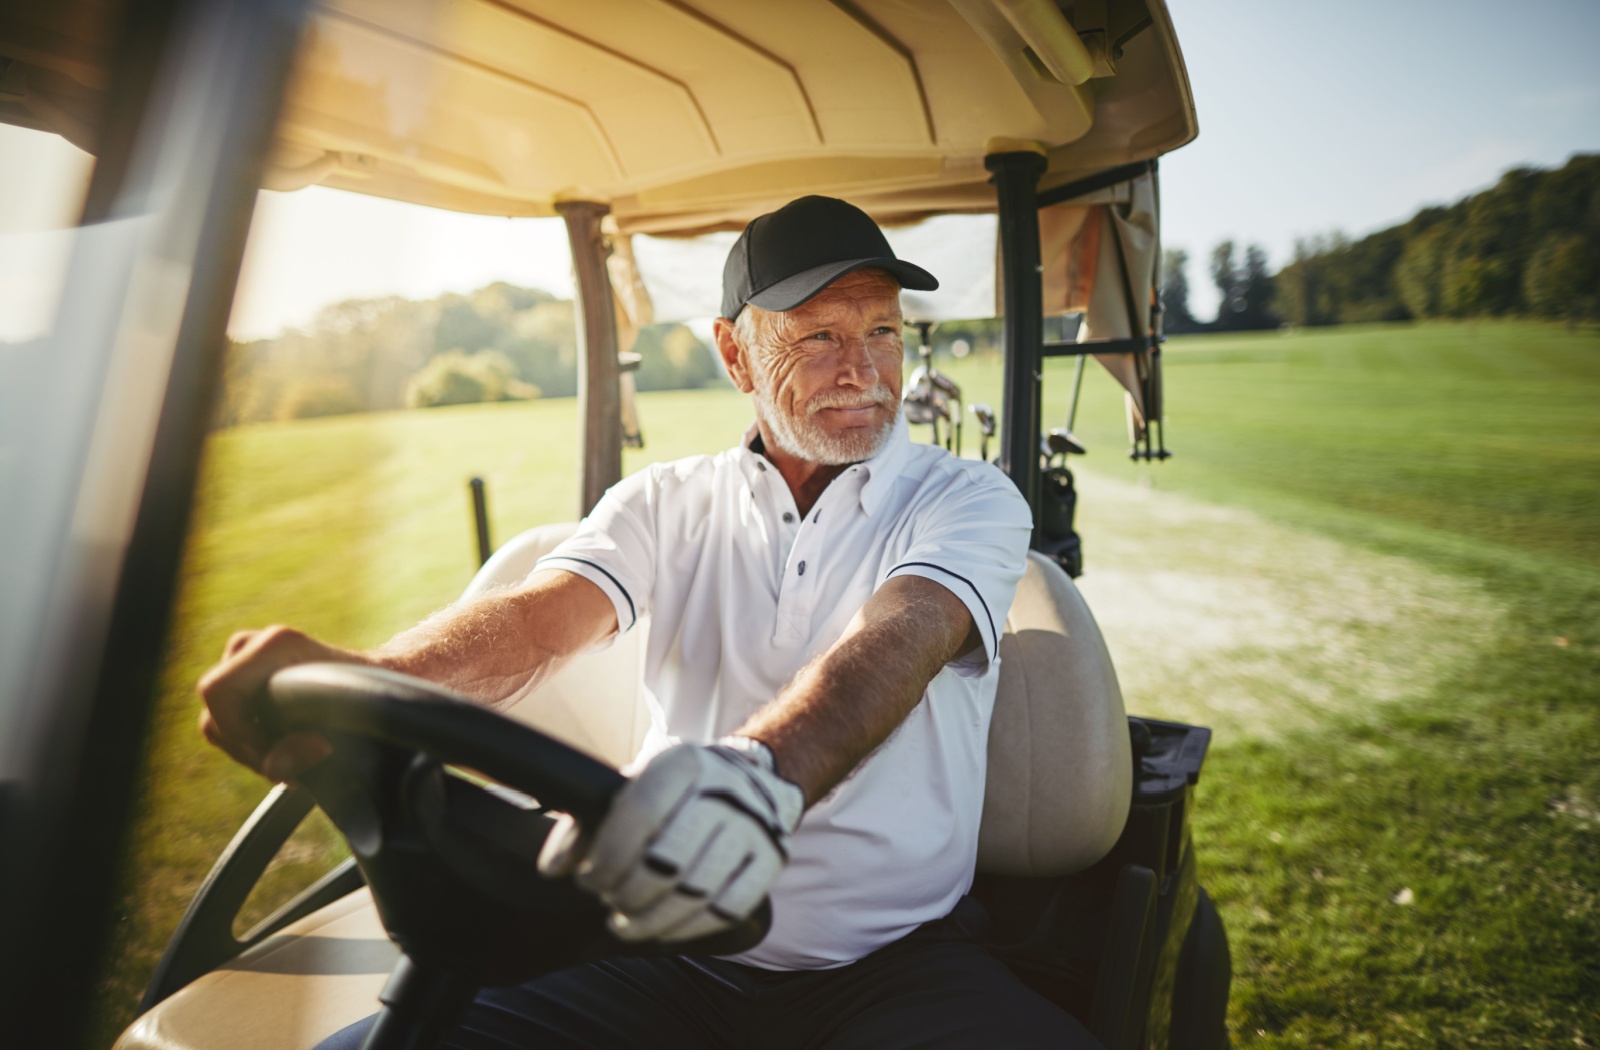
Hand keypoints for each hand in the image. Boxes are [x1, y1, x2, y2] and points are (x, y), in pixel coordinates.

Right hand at [196, 626, 366, 781]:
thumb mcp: (342, 728)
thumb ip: (304, 752)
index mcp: (277, 644)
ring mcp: (241, 660)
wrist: (378, 679)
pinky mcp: (240, 679)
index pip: (220, 692)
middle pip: (216, 717)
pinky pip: (227, 724)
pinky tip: (287, 755)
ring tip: (295, 764)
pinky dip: (254, 745)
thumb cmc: (366, 699)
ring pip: (218, 725)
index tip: (277, 758)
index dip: (241, 735)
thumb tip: (275, 768)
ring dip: (253, 753)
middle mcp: (252, 645)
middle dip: (251, 753)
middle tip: (292, 772)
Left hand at [539, 740, 803, 942]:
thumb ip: (589, 820)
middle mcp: (725, 790)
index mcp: (684, 762)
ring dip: (652, 919)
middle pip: (667, 861)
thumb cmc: (680, 789)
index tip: (589, 879)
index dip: (609, 855)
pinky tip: (665, 928)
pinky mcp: (772, 860)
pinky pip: (728, 909)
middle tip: (611, 901)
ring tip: (627, 922)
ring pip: (696, 892)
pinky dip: (689, 928)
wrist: (754, 780)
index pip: (641, 813)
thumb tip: (554, 867)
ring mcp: (754, 827)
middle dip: (628, 893)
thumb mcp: (635, 784)